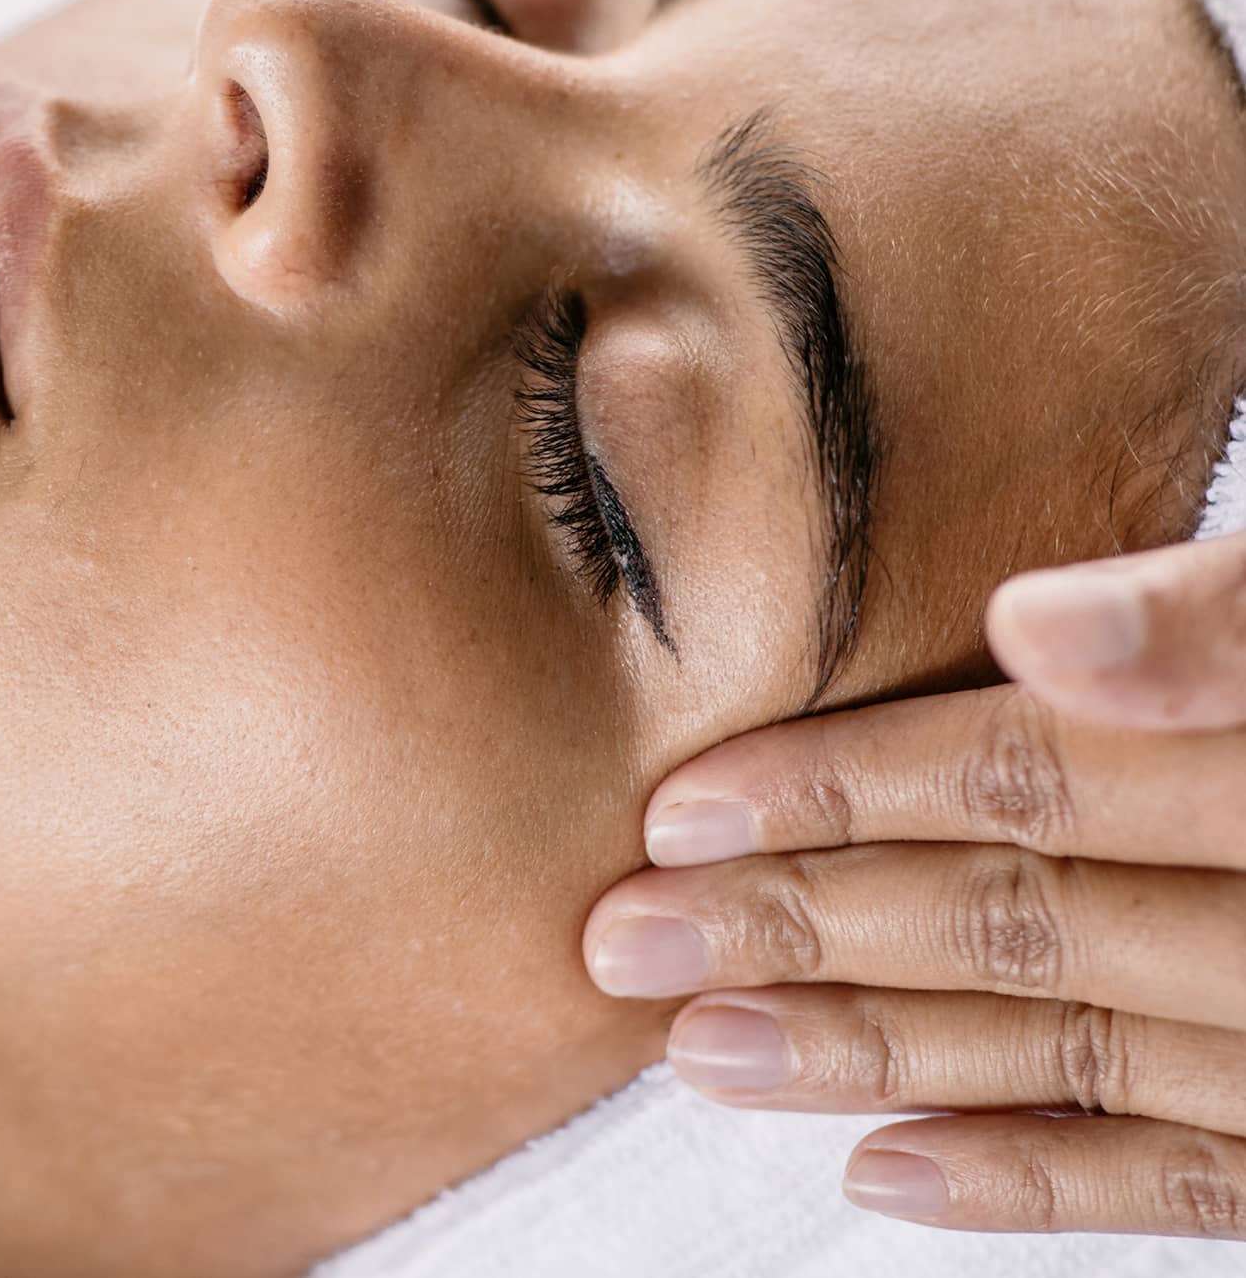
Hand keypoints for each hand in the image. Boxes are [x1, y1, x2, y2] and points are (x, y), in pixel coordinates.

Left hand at [584, 532, 1245, 1237]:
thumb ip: (1230, 621)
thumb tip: (1046, 632)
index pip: (1043, 765)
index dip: (857, 783)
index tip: (684, 804)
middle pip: (1023, 909)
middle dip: (807, 923)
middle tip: (618, 938)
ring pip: (1072, 1043)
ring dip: (870, 1051)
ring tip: (698, 1052)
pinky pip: (1187, 1172)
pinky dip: (1036, 1182)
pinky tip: (881, 1177)